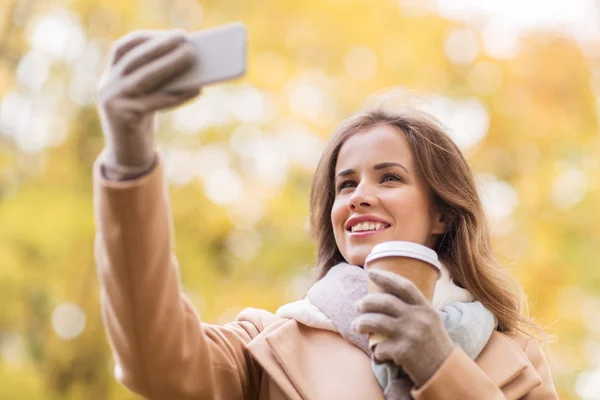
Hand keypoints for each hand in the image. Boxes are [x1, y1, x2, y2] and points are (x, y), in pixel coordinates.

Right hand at [97, 29, 200, 176]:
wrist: (127, 156)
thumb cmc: (142, 122)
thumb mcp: (145, 98)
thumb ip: (157, 81)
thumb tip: (189, 62)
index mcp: (109, 78)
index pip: (123, 48)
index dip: (146, 38)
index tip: (169, 33)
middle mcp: (107, 87)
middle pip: (137, 59)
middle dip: (162, 46)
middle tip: (186, 39)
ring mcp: (114, 102)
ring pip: (146, 77)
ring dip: (172, 63)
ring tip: (193, 56)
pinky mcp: (126, 118)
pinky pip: (158, 102)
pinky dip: (179, 94)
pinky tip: (198, 90)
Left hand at [352, 269, 454, 386]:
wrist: (446, 372)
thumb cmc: (435, 345)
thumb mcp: (431, 321)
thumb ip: (414, 308)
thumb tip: (388, 298)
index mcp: (426, 308)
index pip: (404, 286)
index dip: (386, 277)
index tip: (371, 271)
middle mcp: (418, 318)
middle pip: (385, 302)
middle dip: (367, 302)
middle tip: (358, 305)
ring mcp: (411, 334)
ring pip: (376, 321)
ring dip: (361, 323)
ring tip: (356, 326)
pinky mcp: (403, 352)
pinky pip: (380, 347)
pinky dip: (376, 351)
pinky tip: (378, 353)